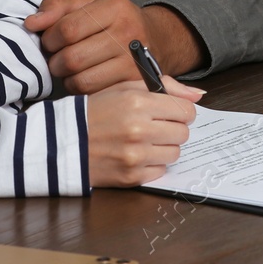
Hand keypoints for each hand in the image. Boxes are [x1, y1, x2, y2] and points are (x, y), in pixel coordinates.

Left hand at [26, 0, 207, 94]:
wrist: (155, 38)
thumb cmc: (111, 20)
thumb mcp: (86, 3)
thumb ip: (55, 7)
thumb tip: (32, 23)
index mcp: (114, 6)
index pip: (67, 29)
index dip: (49, 39)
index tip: (49, 41)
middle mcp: (128, 33)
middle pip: (72, 58)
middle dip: (55, 61)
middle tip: (57, 58)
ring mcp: (133, 61)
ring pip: (81, 80)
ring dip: (66, 78)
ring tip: (70, 69)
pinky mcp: (133, 84)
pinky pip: (93, 94)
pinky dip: (80, 89)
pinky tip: (84, 77)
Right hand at [85, 79, 199, 187]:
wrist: (64, 142)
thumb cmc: (96, 112)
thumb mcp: (125, 88)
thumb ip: (165, 87)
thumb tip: (197, 95)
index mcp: (138, 102)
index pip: (185, 110)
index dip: (181, 111)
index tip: (172, 112)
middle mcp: (139, 129)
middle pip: (183, 133)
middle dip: (173, 129)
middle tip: (156, 126)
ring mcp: (136, 155)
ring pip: (175, 153)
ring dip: (164, 147)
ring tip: (144, 141)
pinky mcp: (132, 177)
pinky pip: (160, 171)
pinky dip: (152, 164)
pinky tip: (135, 154)